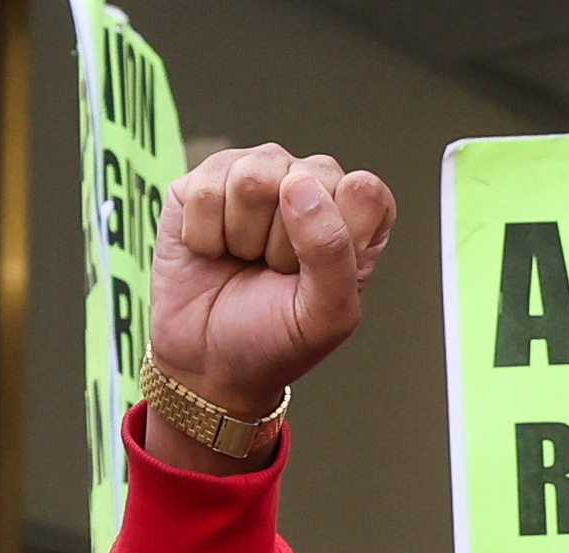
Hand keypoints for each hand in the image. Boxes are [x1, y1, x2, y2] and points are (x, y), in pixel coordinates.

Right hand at [145, 144, 395, 467]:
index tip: (317, 275)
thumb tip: (298, 183)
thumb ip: (332, 250)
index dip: (338, 235)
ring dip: (243, 237)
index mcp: (354, 216)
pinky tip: (213, 251)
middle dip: (283, 242)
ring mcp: (257, 175)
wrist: (208, 362)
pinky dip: (205, 236)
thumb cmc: (274, 339)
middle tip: (275, 273)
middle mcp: (309, 184)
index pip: (364, 191)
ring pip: (251, 179)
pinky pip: (205, 191)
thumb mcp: (324, 316)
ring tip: (245, 259)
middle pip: (303, 180)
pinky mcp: (206, 179)